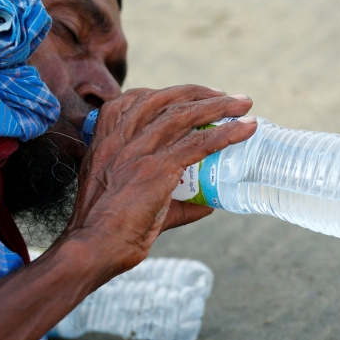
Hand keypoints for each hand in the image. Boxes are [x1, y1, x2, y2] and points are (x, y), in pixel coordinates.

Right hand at [62, 86, 255, 275]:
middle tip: (226, 98)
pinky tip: (245, 129)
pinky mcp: (156, 168)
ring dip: (218, 106)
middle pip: (163, 99)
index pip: (132, 100)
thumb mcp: (127, 199)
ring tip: (243, 104)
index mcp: (103, 141)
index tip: (191, 97)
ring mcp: (137, 151)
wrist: (93, 247)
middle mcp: (119, 138)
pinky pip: (198, 143)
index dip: (165, 94)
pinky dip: (226, 133)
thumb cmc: (106, 230)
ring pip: (183, 115)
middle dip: (197, 93)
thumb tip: (206, 203)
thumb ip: (169, 198)